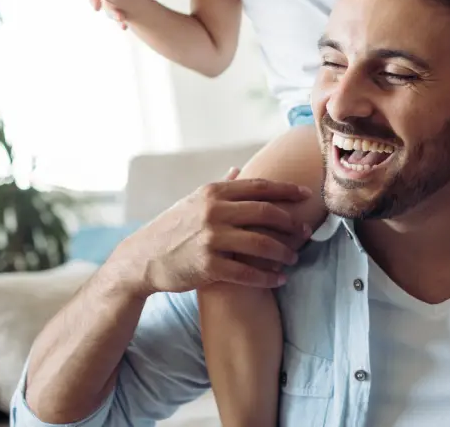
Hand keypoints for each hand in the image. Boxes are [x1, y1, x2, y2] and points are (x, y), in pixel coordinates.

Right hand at [114, 168, 312, 297]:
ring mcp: (211, 239)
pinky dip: (267, 277)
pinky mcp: (208, 266)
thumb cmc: (173, 228)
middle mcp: (214, 212)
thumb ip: (220, 187)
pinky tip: (279, 279)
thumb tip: (238, 170)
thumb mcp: (193, 201)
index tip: (307, 194)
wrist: (143, 258)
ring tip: (294, 258)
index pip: (259, 187)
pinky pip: (247, 273)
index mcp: (213, 193)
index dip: (286, 190)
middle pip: (266, 213)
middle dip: (290, 223)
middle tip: (305, 232)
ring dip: (283, 253)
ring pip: (261, 244)